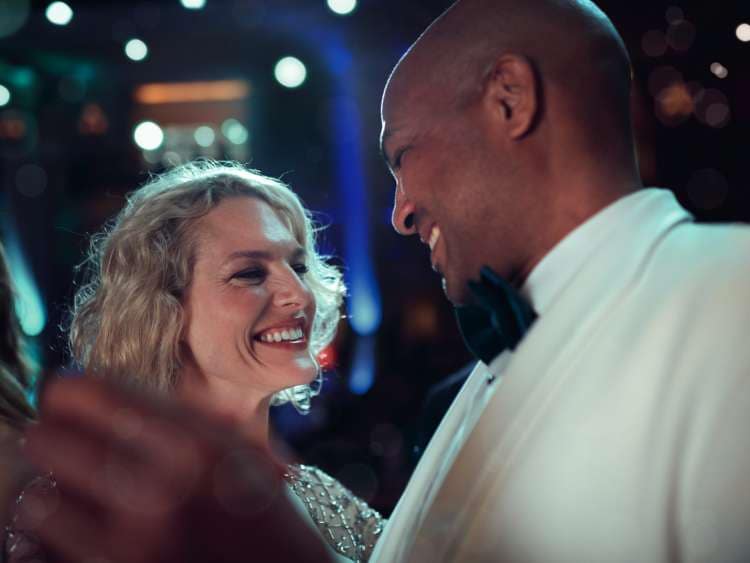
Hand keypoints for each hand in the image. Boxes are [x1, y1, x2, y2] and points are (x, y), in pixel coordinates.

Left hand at [17, 377, 332, 562]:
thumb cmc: (267, 515)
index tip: (69, 396)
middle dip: (56, 435)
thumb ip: (183, 418)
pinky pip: (48, 544)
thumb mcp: (240, 450)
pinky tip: (83, 524)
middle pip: (50, 439)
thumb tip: (109, 394)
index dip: (71, 391)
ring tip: (78, 487)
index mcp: (195, 443)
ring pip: (40, 496)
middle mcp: (159, 488)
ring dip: (56, 487)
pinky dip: (58, 531)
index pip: (91, 394)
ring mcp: (132, 541)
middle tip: (67, 439)